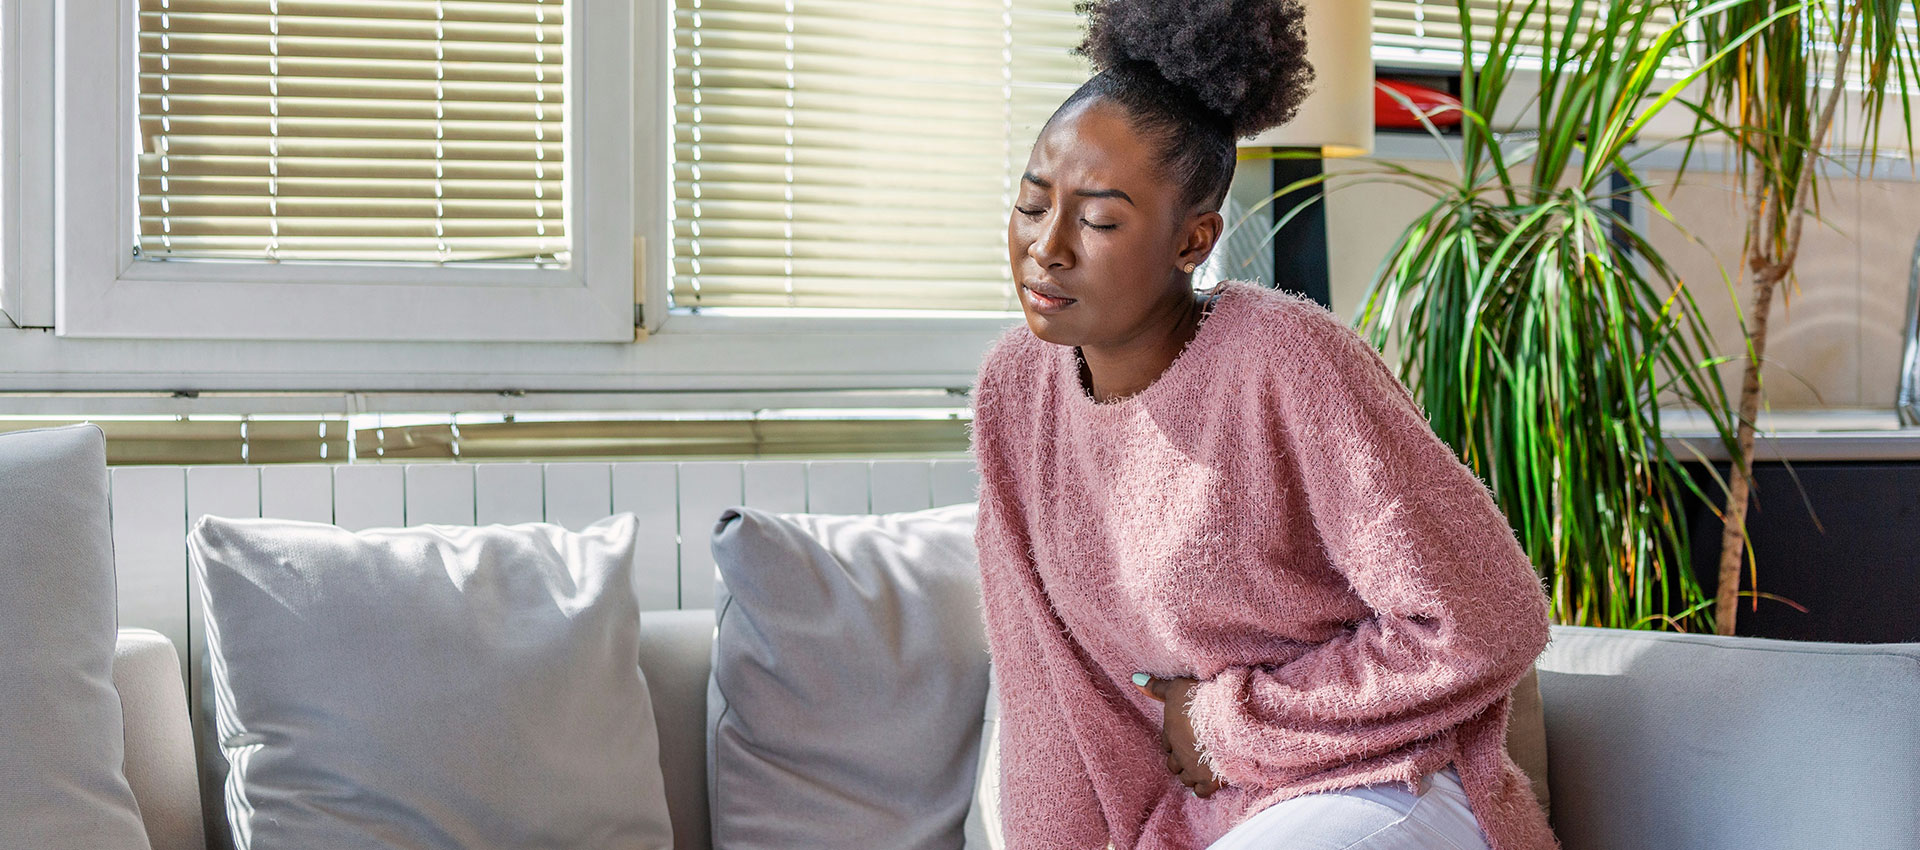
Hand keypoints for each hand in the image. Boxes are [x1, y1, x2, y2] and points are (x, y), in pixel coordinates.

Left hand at [1132, 673, 1224, 797]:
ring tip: (1199, 769)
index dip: (1173, 741)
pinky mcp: (1210, 780)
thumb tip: (1134, 679)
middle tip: (1191, 754)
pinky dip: (1203, 789)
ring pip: (1186, 778)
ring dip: (1190, 774)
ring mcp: (1194, 769)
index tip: (1182, 737)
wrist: (1227, 719)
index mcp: (1171, 733)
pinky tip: (1207, 784)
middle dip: (1180, 760)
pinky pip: (1202, 791)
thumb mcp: (1177, 688)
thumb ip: (1157, 687)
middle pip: (1174, 763)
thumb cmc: (1200, 701)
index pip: (1166, 743)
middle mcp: (1179, 754)